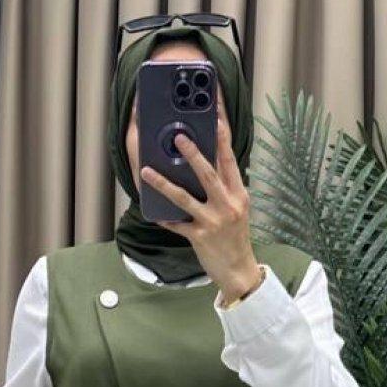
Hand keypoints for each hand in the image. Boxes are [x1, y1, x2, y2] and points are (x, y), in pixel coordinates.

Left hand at [140, 113, 262, 302]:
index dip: (222, 136)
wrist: (239, 270)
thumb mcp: (237, 208)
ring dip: (164, 183)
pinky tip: (153, 211)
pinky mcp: (200, 237)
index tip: (215, 116)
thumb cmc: (236, 237)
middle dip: (192, 154)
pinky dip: (165, 218)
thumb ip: (225, 188)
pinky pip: (177, 224)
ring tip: (147, 171)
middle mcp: (227, 205)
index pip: (230, 159)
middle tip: (178, 136)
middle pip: (208, 173)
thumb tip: (206, 165)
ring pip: (185, 197)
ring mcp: (213, 221)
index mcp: (238, 194)